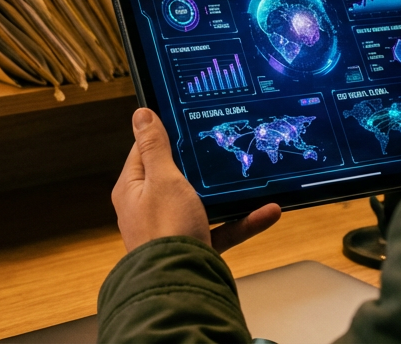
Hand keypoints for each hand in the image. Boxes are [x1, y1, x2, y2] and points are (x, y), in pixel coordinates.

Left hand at [113, 108, 281, 252]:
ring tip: (250, 177)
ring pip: (203, 202)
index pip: (145, 150)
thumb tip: (140, 115)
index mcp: (133, 187)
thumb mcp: (163, 178)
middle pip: (175, 176)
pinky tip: (267, 211)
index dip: (164, 133)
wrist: (180, 286)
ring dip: (227, 193)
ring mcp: (172, 229)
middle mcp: (149, 208)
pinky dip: (243, 220)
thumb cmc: (165, 231)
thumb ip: (155, 146)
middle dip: (199, 163)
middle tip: (222, 143)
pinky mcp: (194, 247)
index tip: (185, 117)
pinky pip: (222, 228)